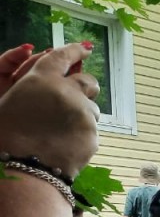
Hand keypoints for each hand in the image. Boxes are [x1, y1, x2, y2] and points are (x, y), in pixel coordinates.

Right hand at [0, 43, 99, 178]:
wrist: (24, 168)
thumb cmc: (8, 135)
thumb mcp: (12, 100)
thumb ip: (37, 87)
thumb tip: (55, 83)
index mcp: (42, 78)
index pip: (63, 56)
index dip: (75, 50)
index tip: (85, 48)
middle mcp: (67, 92)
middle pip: (88, 81)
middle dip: (85, 86)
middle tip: (77, 96)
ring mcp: (84, 114)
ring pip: (92, 108)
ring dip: (82, 114)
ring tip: (61, 130)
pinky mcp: (93, 135)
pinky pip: (91, 131)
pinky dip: (81, 135)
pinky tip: (65, 145)